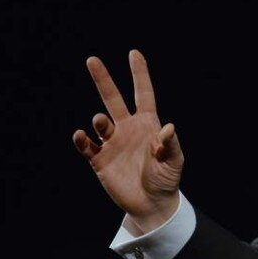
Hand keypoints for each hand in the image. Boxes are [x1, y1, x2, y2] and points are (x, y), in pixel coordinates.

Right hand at [72, 49, 182, 232]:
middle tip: (92, 60)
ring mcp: (112, 143)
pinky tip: (82, 135)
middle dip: (103, 79)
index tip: (133, 54)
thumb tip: (168, 127)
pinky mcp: (100, 160)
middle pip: (113, 98)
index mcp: (148, 124)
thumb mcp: (174, 161)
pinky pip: (87, 146)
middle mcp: (128, 129)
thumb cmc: (166, 179)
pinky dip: (82, 140)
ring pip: (100, 122)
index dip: (139, 74)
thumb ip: (171, 144)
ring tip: (101, 122)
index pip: (143, 93)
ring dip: (99, 120)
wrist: (152, 204)